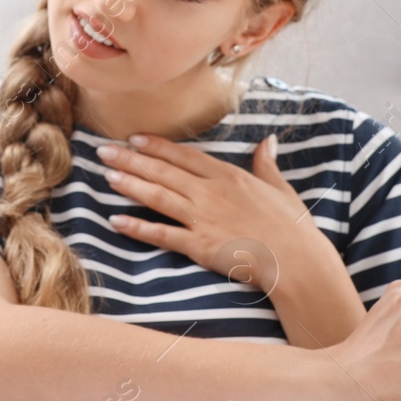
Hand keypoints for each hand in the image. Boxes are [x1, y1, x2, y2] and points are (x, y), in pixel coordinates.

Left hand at [98, 133, 336, 286]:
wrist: (296, 262)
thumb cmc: (293, 228)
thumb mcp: (281, 189)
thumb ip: (267, 165)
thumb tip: (267, 142)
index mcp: (230, 176)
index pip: (185, 156)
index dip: (157, 147)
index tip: (134, 138)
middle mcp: (212, 193)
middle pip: (164, 172)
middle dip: (131, 160)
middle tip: (103, 150)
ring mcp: (203, 219)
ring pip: (158, 197)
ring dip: (129, 185)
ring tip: (106, 176)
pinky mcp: (199, 245)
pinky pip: (162, 234)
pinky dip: (137, 228)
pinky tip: (116, 221)